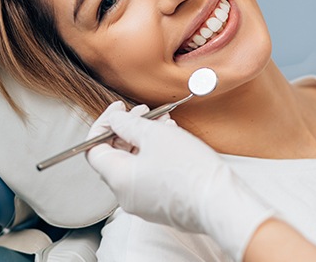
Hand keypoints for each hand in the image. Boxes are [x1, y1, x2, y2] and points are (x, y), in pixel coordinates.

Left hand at [86, 102, 273, 260]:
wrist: (221, 202)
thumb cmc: (189, 170)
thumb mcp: (154, 135)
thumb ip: (127, 124)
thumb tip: (114, 119)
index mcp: (118, 178)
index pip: (93, 149)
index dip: (103, 124)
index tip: (118, 110)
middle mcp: (125, 195)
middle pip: (115, 155)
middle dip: (127, 129)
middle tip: (143, 112)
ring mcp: (143, 202)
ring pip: (135, 163)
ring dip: (144, 139)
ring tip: (163, 122)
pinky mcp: (160, 205)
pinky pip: (149, 175)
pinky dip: (154, 155)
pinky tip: (172, 138)